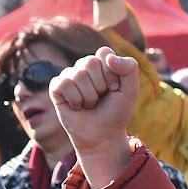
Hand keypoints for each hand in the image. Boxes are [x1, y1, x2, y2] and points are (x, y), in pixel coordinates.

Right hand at [49, 46, 137, 188]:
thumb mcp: (131, 91)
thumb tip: (108, 57)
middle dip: (101, 85)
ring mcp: (69, 76)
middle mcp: (84, 66)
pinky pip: (64, 84)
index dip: (112, 74)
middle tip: (102, 97)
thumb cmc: (116, 112)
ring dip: (90, 96)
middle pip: (90, 62)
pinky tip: (78, 107)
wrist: (103, 136)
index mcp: (102, 63)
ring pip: (78, 74)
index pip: (104, 53)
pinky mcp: (56, 88)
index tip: (115, 88)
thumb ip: (129, 68)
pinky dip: (76, 100)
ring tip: (90, 104)